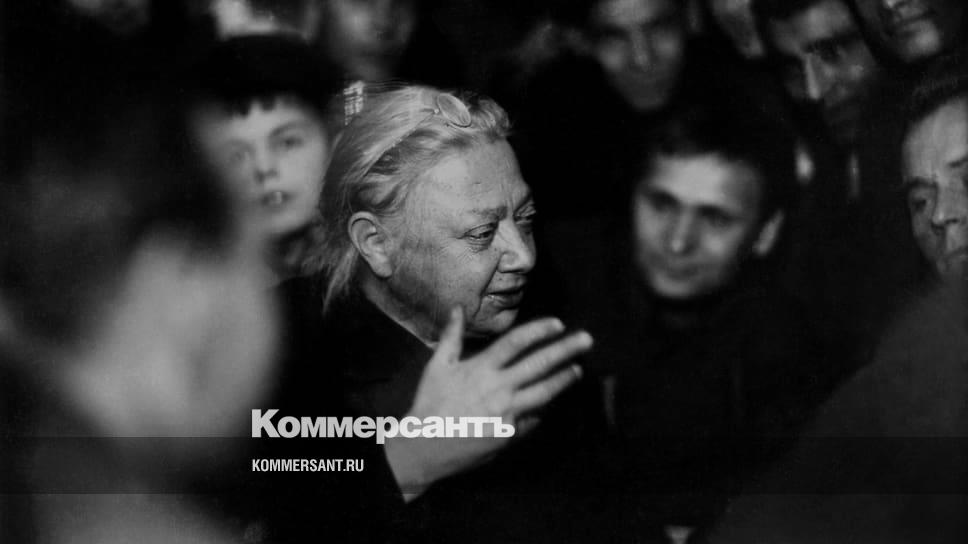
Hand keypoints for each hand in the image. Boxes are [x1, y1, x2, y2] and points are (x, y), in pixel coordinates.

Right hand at [384, 308, 592, 499]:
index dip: (539, 330)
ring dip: (563, 379)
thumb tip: (457, 308)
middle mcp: (499, 389)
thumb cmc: (430, 403)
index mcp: (481, 369)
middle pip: (539, 364)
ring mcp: (508, 413)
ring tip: (578, 370)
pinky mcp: (510, 435)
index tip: (557, 323)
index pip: (516, 342)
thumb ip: (451, 337)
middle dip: (565, 350)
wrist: (425, 447)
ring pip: (544, 392)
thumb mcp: (437, 366)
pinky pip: (533, 420)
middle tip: (587, 340)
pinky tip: (551, 403)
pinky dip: (542, 410)